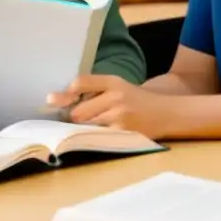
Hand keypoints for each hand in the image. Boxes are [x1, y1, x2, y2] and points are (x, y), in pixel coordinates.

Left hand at [46, 74, 172, 138]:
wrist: (167, 113)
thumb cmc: (137, 101)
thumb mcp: (118, 87)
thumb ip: (93, 91)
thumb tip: (58, 100)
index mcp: (113, 81)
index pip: (80, 82)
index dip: (65, 94)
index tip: (52, 100)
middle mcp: (115, 96)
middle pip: (78, 110)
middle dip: (72, 118)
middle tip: (70, 122)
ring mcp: (119, 116)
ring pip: (85, 126)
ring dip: (79, 131)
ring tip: (80, 132)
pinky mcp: (123, 133)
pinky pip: (97, 138)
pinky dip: (91, 139)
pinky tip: (93, 140)